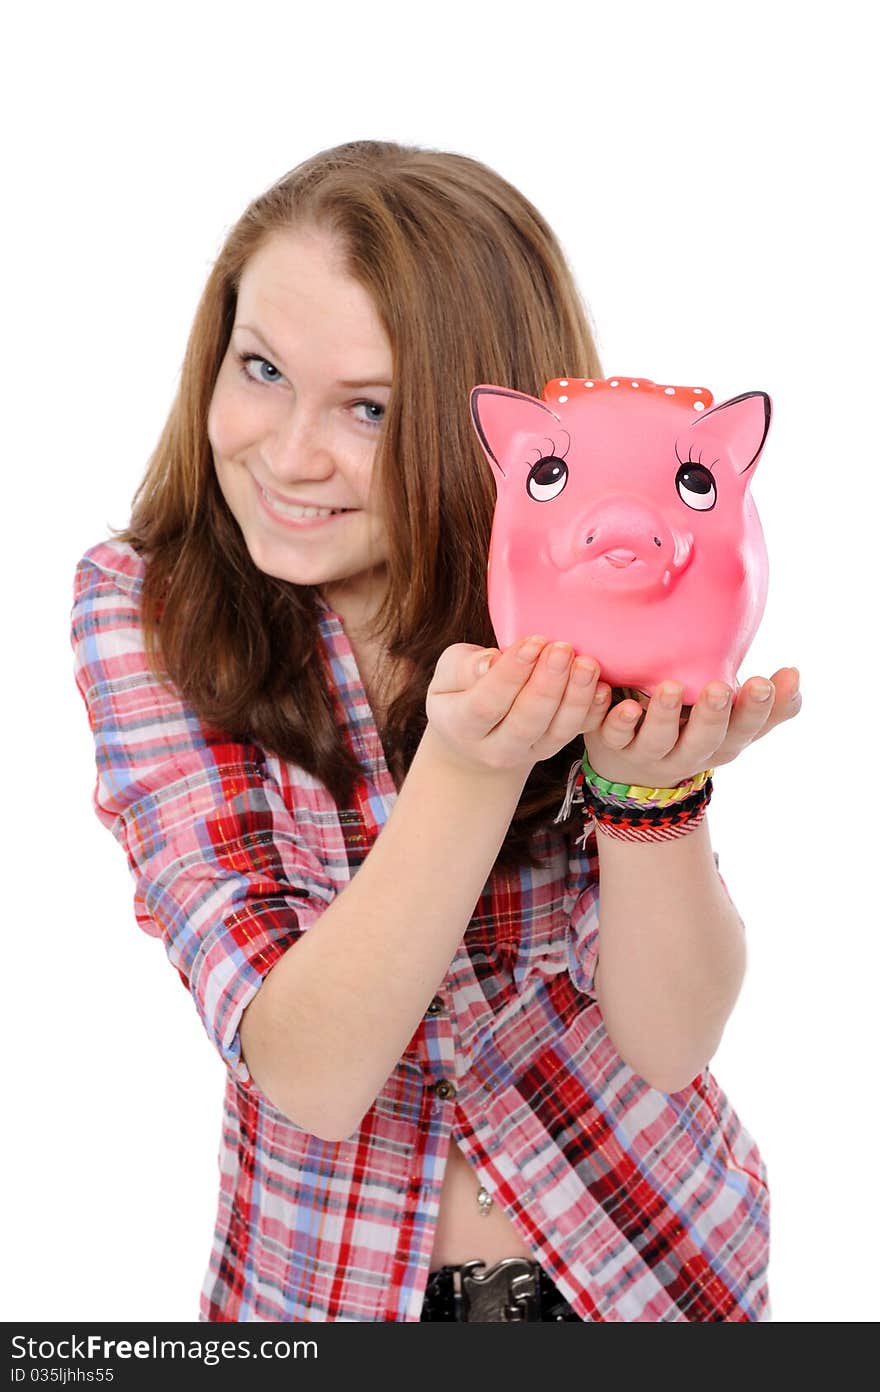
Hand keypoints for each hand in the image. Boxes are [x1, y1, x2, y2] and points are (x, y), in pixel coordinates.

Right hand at [425, 636, 605, 774]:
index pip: (486, 703)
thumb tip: (491, 662)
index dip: (511, 674)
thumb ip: (464, 667)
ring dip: (576, 697)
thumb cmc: (461, 689)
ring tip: (587, 663)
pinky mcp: (553, 748)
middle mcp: (495, 748)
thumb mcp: (448, 674)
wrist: (476, 733)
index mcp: (460, 726)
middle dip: (548, 684)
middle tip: (563, 648)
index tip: (533, 642)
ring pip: (556, 732)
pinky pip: (577, 734)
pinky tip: (603, 688)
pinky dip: (593, 712)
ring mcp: (528, 753)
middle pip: (526, 722)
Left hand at [583, 668, 802, 788]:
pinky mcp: (611, 744)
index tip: (763, 682)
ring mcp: (647, 752)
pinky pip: (613, 735)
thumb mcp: (732, 723)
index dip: (755, 711)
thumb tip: (795, 675)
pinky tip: (623, 702)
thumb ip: (768, 703)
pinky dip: (618, 721)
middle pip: (703, 741)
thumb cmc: (692, 728)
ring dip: (664, 715)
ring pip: (656, 739)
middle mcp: (686, 753)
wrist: (630, 764)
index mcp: (720, 744)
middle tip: (718, 688)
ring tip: (671, 688)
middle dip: (712, 716)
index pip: (744, 731)